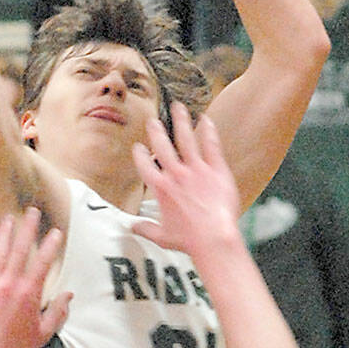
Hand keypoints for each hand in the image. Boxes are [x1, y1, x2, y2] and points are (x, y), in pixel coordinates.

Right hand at [130, 106, 240, 259]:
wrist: (214, 238)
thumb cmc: (188, 239)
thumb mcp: (161, 236)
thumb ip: (145, 228)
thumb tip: (132, 227)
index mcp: (160, 188)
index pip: (144, 164)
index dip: (139, 154)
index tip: (138, 147)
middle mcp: (176, 174)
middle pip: (162, 145)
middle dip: (155, 130)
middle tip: (153, 120)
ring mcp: (197, 170)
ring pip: (186, 138)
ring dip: (181, 121)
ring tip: (178, 108)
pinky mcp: (216, 170)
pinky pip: (211, 145)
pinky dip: (208, 131)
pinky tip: (206, 119)